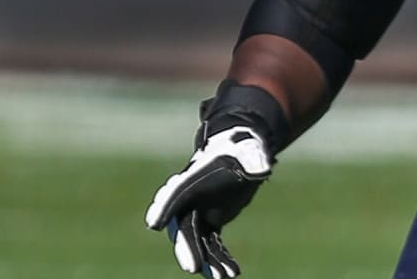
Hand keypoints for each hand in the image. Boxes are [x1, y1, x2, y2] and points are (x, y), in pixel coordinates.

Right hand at [144, 126, 272, 278]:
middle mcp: (190, 199)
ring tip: (221, 278)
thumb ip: (254, 161)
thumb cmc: (244, 151)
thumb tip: (263, 169)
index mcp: (194, 178)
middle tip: (193, 267)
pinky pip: (211, 245)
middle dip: (186, 247)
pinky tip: (232, 273)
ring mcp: (198, 213)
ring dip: (207, 261)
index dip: (164, 206)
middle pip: (182, 227)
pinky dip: (220, 259)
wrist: (242, 156)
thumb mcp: (251, 154)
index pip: (176, 193)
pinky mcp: (210, 223)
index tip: (153, 223)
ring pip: (197, 242)